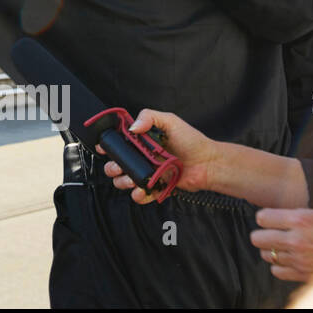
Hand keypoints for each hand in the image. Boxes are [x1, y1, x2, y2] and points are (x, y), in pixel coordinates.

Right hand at [99, 109, 216, 202]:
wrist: (209, 164)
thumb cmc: (192, 141)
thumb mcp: (170, 121)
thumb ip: (148, 117)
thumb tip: (132, 128)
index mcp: (142, 141)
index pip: (118, 143)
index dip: (108, 146)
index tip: (103, 148)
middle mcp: (142, 158)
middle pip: (116, 164)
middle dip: (113, 167)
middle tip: (118, 167)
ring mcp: (148, 173)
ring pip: (125, 180)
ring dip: (123, 182)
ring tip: (132, 180)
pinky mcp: (156, 188)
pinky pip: (141, 194)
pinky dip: (138, 195)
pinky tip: (142, 191)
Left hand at [251, 209, 312, 282]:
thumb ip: (297, 214)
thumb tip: (276, 215)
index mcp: (301, 221)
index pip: (262, 218)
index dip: (264, 218)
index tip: (268, 219)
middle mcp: (297, 240)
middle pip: (258, 238)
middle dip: (262, 234)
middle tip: (269, 233)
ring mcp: (299, 260)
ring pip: (266, 255)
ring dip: (271, 250)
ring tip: (281, 246)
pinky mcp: (304, 274)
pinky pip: (277, 271)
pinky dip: (279, 266)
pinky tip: (287, 260)